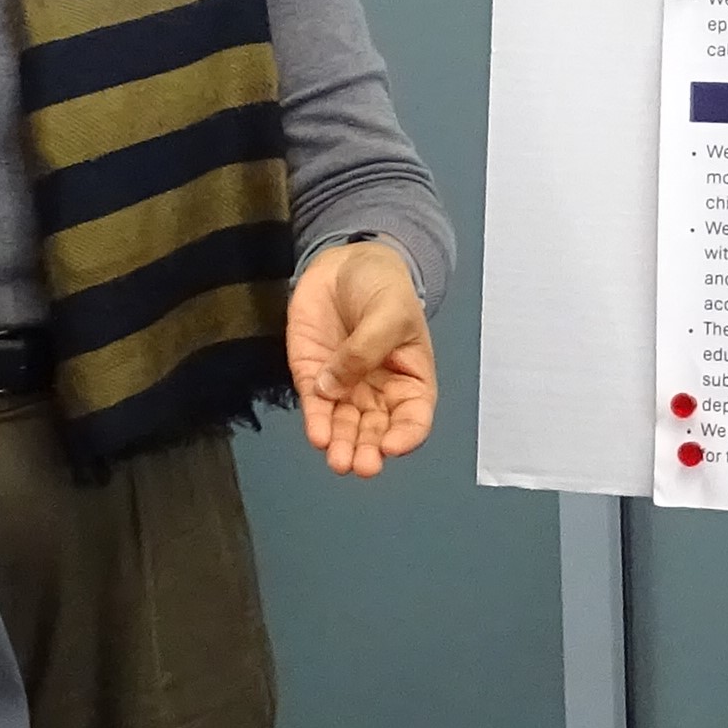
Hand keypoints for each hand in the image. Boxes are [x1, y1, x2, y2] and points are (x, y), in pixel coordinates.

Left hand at [288, 239, 438, 476]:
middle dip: (368, 450)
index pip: (414, 417)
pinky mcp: (313, 377)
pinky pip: (316, 407)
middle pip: (377, 430)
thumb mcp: (389, 312)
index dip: (406, 435)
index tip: (391, 445)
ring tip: (338, 461)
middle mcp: (379, 391)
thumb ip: (365, 349)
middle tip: (360, 465)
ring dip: (342, 445)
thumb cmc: (383, 287)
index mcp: (410, 379)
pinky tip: (318, 436)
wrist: (345, 262)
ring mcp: (345, 387)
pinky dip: (316, 423)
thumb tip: (333, 386)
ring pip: (345, 426)